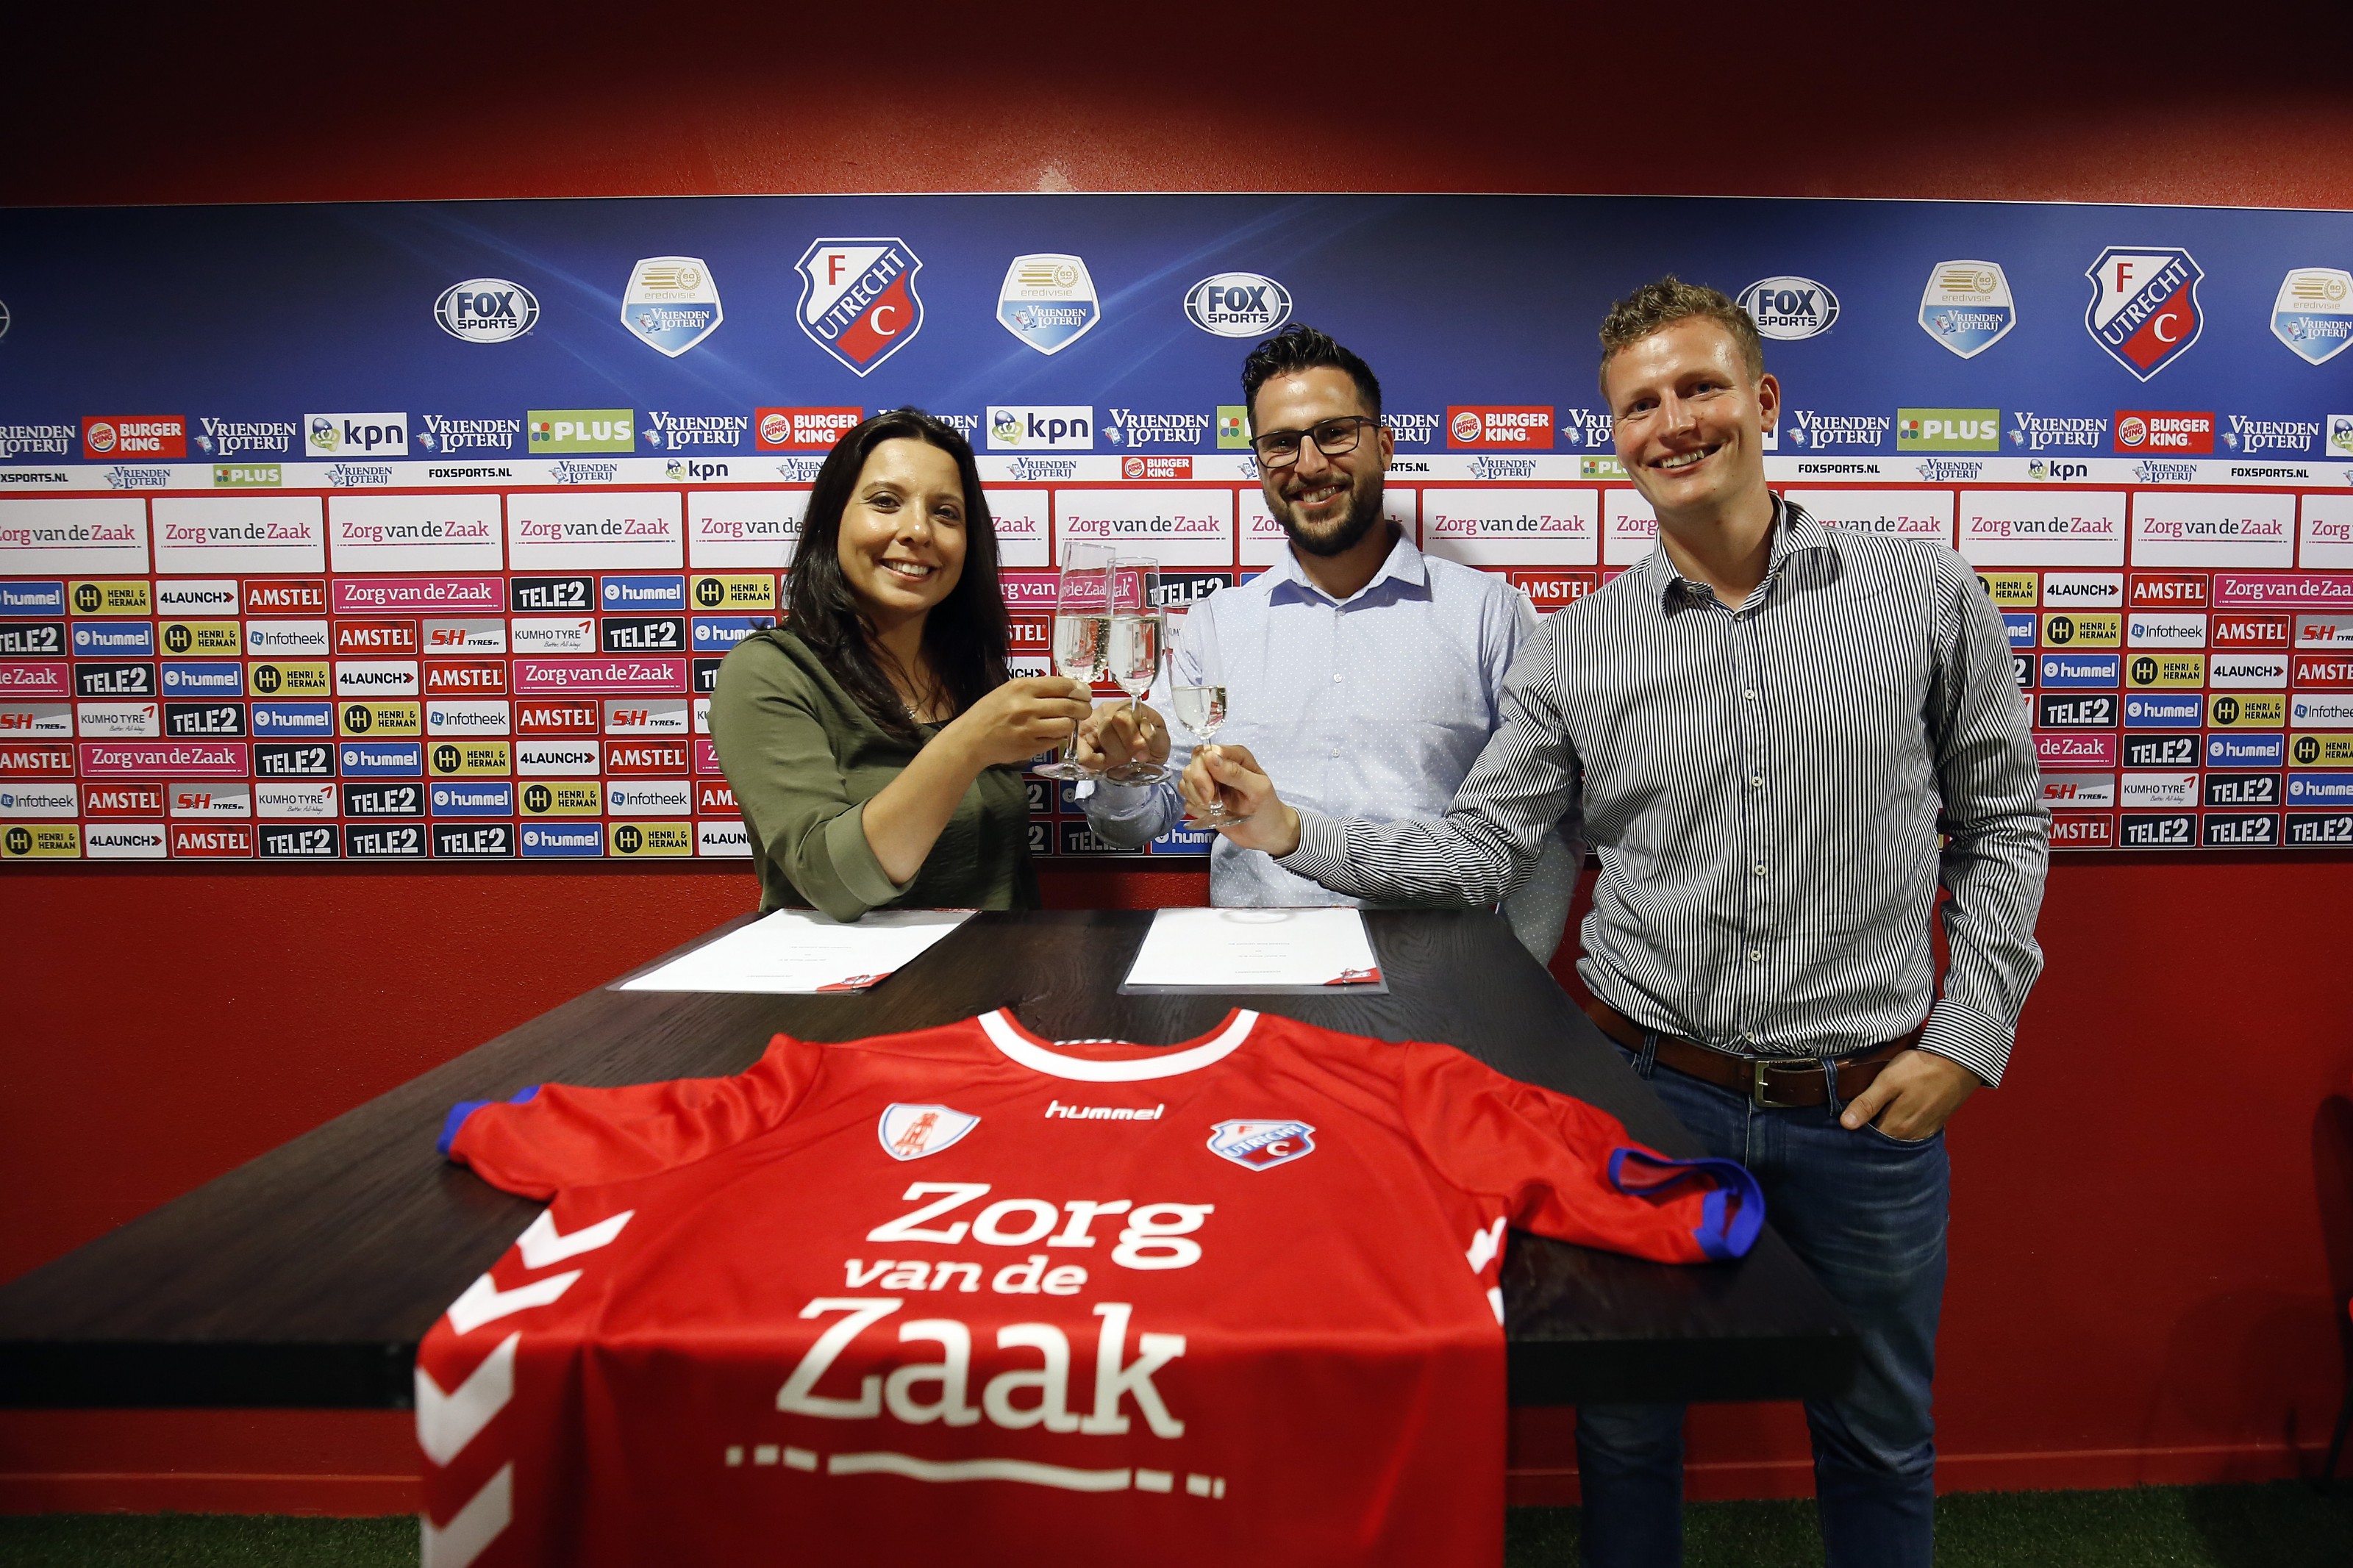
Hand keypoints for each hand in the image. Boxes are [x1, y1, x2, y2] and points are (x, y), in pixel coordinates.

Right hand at [943, 677, 1092, 768]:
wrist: (971, 738)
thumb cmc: (990, 711)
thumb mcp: (1009, 690)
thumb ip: (1037, 688)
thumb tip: (1070, 688)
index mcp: (1022, 687)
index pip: (1063, 685)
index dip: (1080, 689)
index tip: (1086, 693)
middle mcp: (1027, 706)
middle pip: (1070, 706)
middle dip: (1083, 708)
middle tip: (1085, 710)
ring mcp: (1029, 729)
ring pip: (1066, 725)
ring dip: (1071, 724)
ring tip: (1066, 723)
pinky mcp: (1030, 747)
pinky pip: (1055, 741)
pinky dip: (1057, 737)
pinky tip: (1050, 734)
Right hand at [1074, 701, 1170, 773]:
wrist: (1143, 749)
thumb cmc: (1149, 741)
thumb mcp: (1161, 739)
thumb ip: (1156, 736)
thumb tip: (1145, 731)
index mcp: (1128, 706)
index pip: (1122, 719)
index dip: (1132, 741)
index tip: (1143, 755)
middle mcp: (1106, 711)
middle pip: (1106, 730)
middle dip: (1122, 752)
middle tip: (1130, 759)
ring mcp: (1090, 725)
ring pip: (1094, 744)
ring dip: (1110, 759)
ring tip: (1120, 760)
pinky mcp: (1081, 741)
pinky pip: (1083, 756)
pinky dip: (1095, 765)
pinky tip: (1106, 763)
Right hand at [1179, 744, 1300, 853]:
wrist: (1267, 834)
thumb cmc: (1267, 809)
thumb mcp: (1258, 789)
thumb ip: (1235, 772)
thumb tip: (1210, 756)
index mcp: (1235, 756)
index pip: (1205, 752)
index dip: (1203, 770)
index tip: (1212, 791)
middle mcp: (1220, 766)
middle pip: (1192, 765)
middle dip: (1198, 786)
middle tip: (1212, 802)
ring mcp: (1209, 782)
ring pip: (1185, 781)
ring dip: (1197, 798)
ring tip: (1215, 808)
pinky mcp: (1203, 799)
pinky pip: (1186, 799)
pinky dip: (1196, 809)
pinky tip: (1211, 814)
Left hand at [1839, 1050, 1980, 1140]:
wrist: (1958, 1063)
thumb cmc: (1920, 1069)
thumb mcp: (1888, 1081)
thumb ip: (1867, 1104)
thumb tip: (1845, 1125)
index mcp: (1895, 1127)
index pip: (1867, 1140)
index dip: (1854, 1132)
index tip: (1843, 1124)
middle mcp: (1909, 1136)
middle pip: (1881, 1142)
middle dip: (1868, 1135)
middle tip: (1856, 1119)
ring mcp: (1923, 1132)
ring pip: (1896, 1139)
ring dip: (1884, 1132)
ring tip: (1873, 1118)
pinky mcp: (1933, 1125)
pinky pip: (1911, 1135)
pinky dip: (1900, 1130)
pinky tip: (1894, 1117)